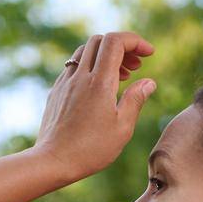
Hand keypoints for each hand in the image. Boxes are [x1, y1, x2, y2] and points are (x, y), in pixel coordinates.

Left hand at [35, 31, 156, 180]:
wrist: (53, 161)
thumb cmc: (91, 150)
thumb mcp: (122, 128)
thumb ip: (135, 100)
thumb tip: (149, 82)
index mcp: (99, 83)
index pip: (116, 42)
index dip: (135, 41)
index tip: (149, 53)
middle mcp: (80, 76)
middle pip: (100, 41)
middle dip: (122, 46)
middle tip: (137, 65)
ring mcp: (65, 82)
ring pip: (85, 51)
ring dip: (106, 55)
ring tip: (122, 76)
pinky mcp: (56, 91)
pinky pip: (74, 66)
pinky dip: (91, 66)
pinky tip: (100, 87)